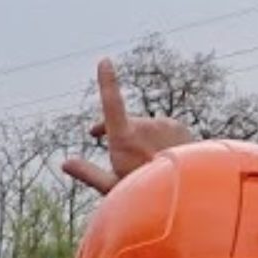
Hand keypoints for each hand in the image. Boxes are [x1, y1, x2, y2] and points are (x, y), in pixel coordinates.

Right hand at [60, 57, 195, 194]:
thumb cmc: (148, 195)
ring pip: (145, 127)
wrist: (192, 193)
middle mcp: (146, 126)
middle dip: (117, 134)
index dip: (107, 81)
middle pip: (125, 123)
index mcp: (125, 138)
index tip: (104, 62)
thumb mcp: (113, 189)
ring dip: (140, 139)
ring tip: (143, 163)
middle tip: (114, 155)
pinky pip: (163, 129)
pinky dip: (158, 140)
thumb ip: (88, 173)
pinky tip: (161, 159)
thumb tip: (65, 163)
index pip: (112, 103)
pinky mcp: (180, 126)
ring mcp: (165, 124)